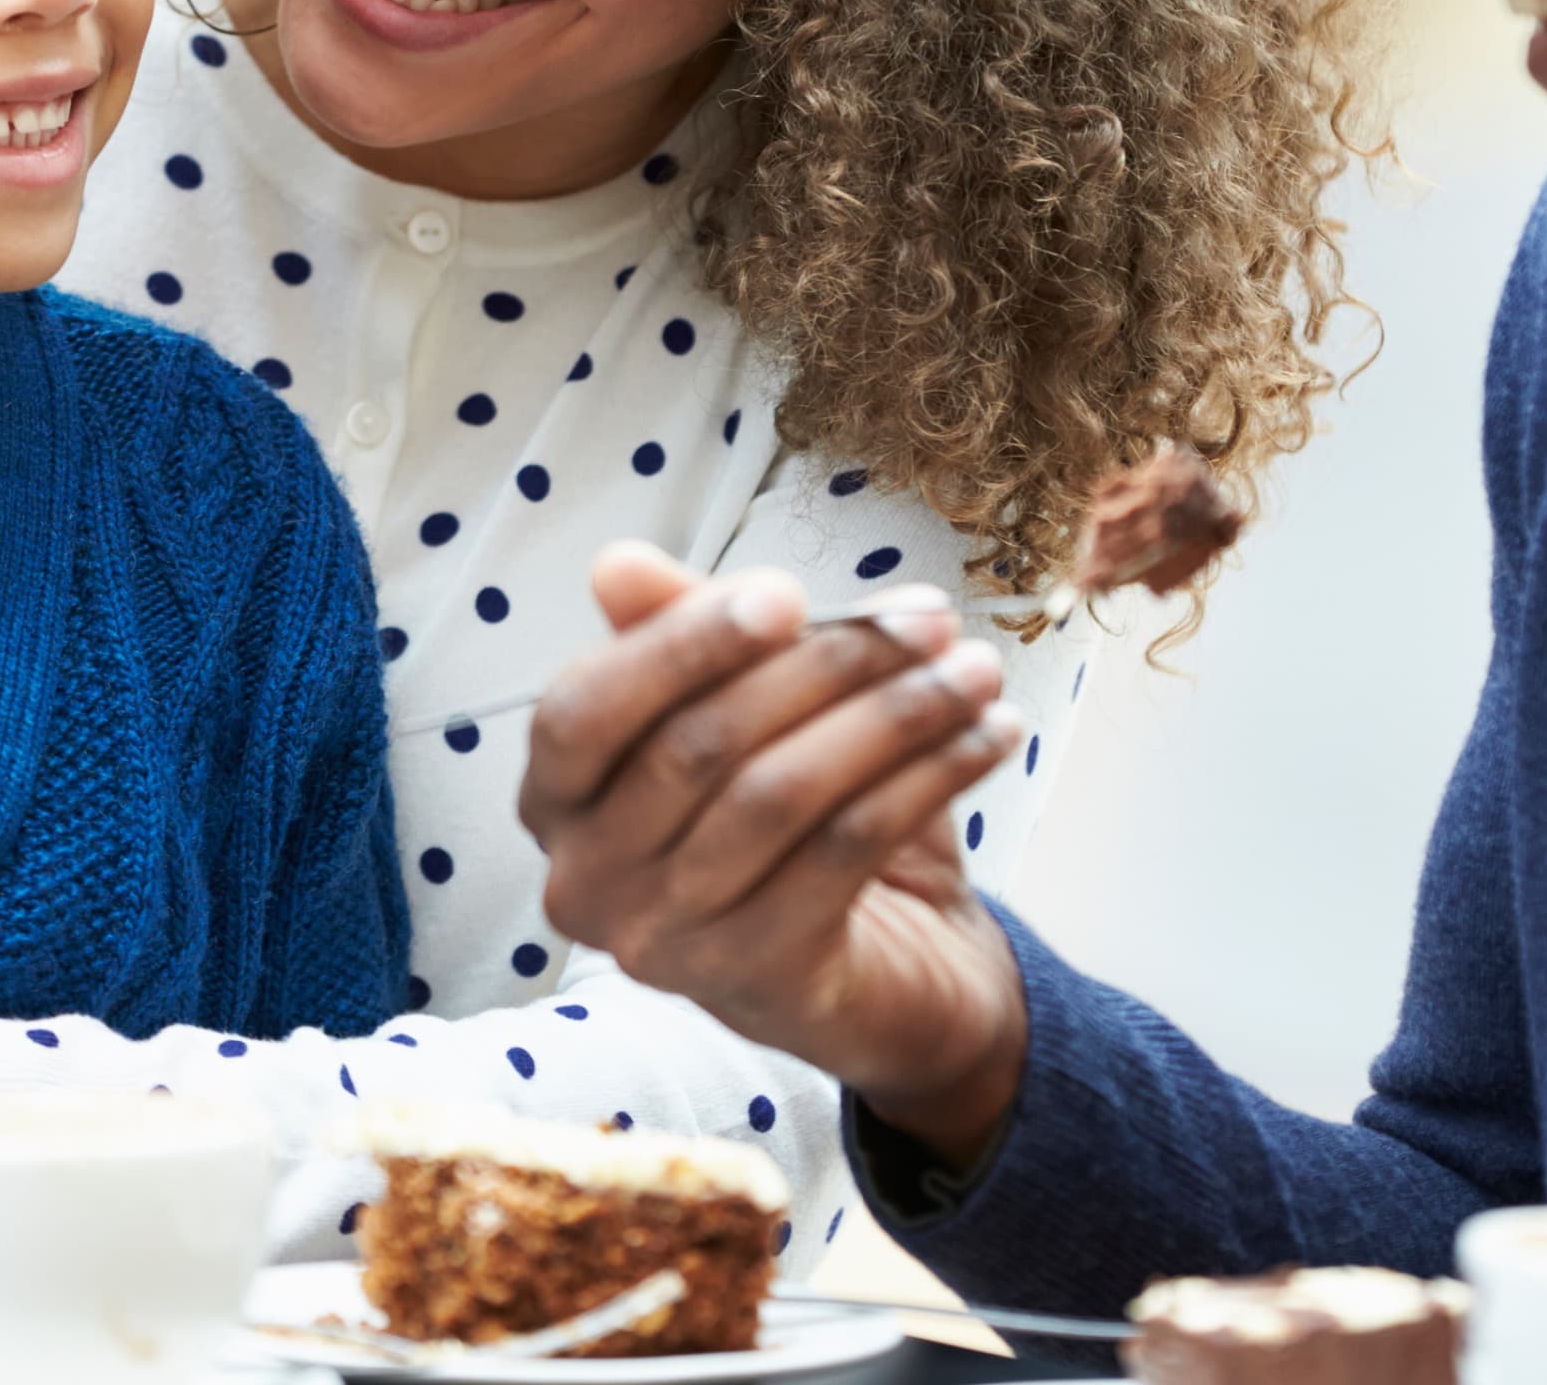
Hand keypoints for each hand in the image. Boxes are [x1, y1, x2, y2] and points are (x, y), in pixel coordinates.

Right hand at [518, 545, 1033, 1162]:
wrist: (887, 972)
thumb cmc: (793, 818)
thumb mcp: (744, 708)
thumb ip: (687, 635)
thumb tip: (621, 565)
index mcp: (557, 800)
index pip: (582, 711)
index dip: (679, 644)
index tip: (788, 592)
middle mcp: (586, 881)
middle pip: (697, 746)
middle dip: (824, 665)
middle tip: (927, 619)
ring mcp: (663, 943)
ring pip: (778, 796)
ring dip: (893, 717)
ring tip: (975, 670)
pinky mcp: (755, 980)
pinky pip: (844, 852)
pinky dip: (928, 779)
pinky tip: (989, 736)